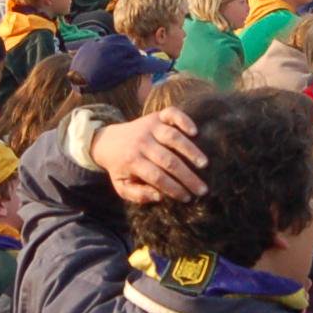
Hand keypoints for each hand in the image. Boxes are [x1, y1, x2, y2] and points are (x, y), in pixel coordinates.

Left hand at [89, 108, 207, 203]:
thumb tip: (160, 197)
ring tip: (204, 165)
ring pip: (173, 137)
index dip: (173, 189)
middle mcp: (141, 142)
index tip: (187, 198)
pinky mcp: (155, 116)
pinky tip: (195, 132)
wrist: (108, 141)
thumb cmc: (120, 168)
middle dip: (187, 177)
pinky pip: (171, 114)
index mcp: (132, 161)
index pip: (157, 177)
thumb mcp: (122, 186)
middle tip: (202, 189)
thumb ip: (138, 195)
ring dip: (190, 151)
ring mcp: (149, 127)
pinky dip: (184, 120)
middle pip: (168, 160)